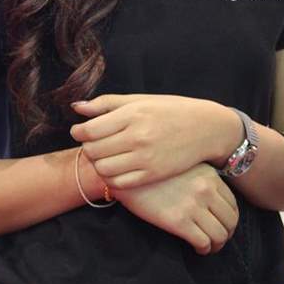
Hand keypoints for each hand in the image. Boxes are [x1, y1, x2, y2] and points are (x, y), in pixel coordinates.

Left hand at [70, 94, 239, 187]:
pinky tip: (116, 168)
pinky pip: (120, 183)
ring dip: (98, 164)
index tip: (80, 131)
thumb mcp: (140, 100)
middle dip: (87, 148)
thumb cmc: (172, 110)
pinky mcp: (152, 175)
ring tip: (104, 156)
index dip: (79, 132)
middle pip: (93, 150)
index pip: (90, 130)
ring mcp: (145, 158)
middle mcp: (137, 137)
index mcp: (132, 114)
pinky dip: (112, 177)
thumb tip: (76, 107)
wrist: (207, 128)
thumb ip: (107, 103)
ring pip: (103, 169)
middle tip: (93, 144)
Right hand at [115, 162, 238, 253]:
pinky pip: (203, 242)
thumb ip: (201, 178)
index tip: (223, 224)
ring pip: (220, 235)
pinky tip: (197, 248)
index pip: (233, 203)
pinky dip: (204, 249)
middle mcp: (206, 190)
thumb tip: (213, 197)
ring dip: (217, 245)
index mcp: (209, 176)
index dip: (230, 218)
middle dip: (227, 234)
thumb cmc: (154, 169)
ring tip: (208, 246)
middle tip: (218, 239)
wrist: (128, 173)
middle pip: (230, 221)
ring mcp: (193, 206)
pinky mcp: (179, 221)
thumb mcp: (184, 165)